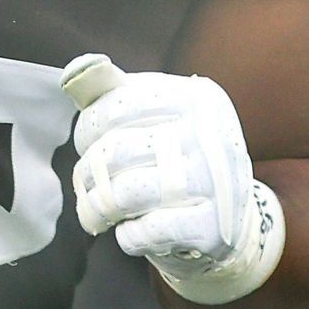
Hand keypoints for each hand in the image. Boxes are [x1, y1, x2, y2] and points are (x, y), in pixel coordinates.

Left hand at [61, 55, 284, 304]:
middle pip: (115, 152)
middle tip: (88, 187)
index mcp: (196, 98)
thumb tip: (77, 71)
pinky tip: (132, 232)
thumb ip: (112, 92)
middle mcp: (212, 135)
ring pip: (124, 194)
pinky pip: (145, 232)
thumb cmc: (177, 161)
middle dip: (87, 175)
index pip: (117, 105)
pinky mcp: (211, 229)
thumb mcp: (155, 119)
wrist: (230, 223)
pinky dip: (128, 237)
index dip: (88, 129)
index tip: (88, 145)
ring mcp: (215, 183)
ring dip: (97, 209)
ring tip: (96, 214)